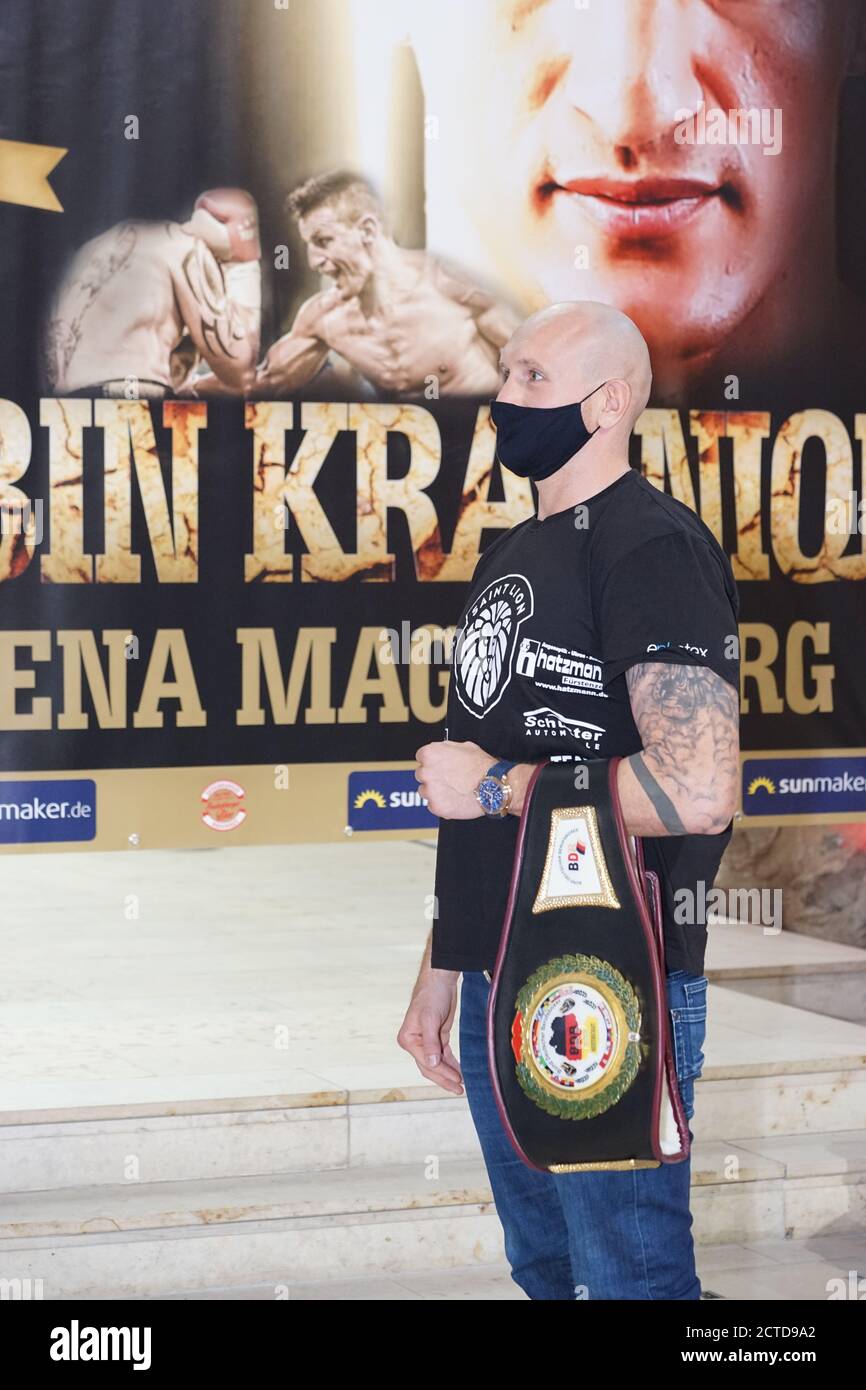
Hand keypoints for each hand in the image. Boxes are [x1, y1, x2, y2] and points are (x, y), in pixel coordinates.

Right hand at [396, 973, 462, 1094]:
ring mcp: (425, 1041)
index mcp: (408, 1039)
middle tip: (459, 1089)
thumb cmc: (431, 995)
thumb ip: (430, 1042)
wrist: (440, 980)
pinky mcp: (437, 1037)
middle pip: (430, 1067)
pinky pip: (442, 1055)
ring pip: (436, 1064)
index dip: (442, 1073)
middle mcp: (414, 1042)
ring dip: (448, 1074)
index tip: (457, 1080)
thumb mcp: (430, 1018)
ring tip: (460, 1086)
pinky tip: (458, 1072)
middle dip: (445, 1078)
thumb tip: (431, 1063)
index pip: (426, 1062)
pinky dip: (450, 1064)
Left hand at [414, 739, 492, 818]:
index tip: (439, 766)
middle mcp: (426, 772)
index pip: (421, 757)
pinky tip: (454, 799)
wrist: (493, 786)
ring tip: (453, 790)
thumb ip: (446, 748)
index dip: (432, 762)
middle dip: (433, 777)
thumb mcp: (464, 746)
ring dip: (435, 791)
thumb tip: (440, 750)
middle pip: (421, 775)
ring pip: (425, 791)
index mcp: (430, 754)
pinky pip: (433, 805)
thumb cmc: (482, 766)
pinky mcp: (436, 807)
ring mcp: (430, 791)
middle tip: (448, 779)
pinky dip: (441, 804)